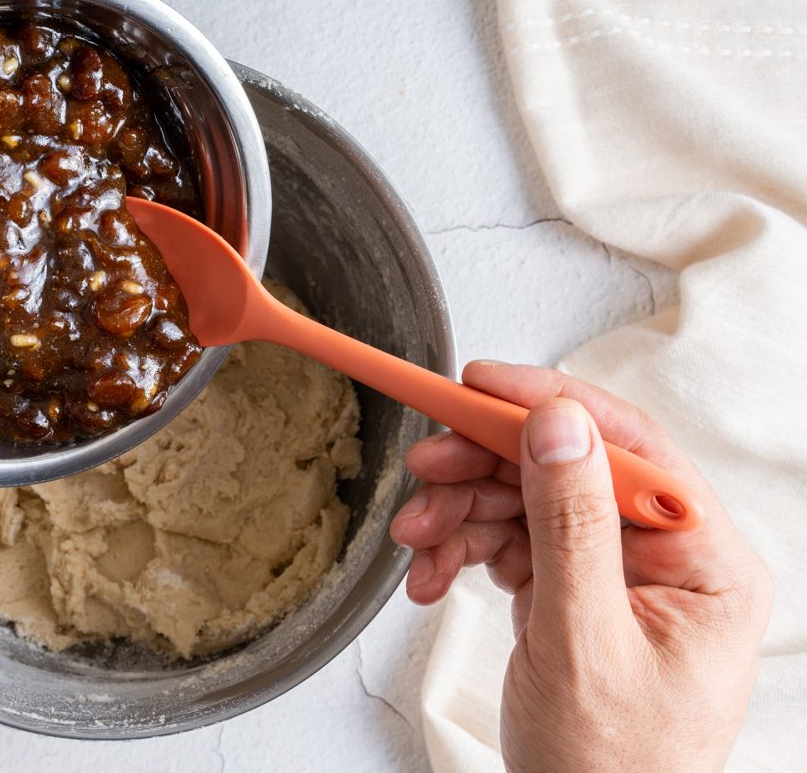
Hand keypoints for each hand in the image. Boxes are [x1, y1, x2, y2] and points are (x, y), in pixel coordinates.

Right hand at [390, 362, 772, 771]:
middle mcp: (662, 557)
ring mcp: (611, 572)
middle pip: (564, 468)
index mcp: (702, 562)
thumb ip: (572, 528)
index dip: (550, 404)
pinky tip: (431, 576)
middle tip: (425, 467)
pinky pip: (508, 541)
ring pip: (525, 501)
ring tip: (416, 541)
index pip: (629, 448)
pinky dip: (460, 550)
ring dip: (460, 513)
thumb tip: (558, 426)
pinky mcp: (568, 589)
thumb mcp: (584, 642)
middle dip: (485, 468)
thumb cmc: (608, 767)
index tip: (480, 384)